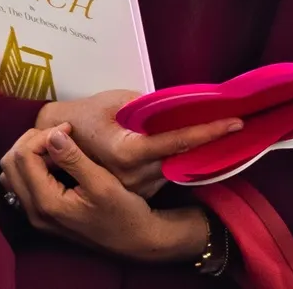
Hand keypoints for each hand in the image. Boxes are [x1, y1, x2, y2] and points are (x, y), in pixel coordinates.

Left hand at [0, 126, 208, 262]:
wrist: (134, 240)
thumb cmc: (123, 212)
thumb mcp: (101, 182)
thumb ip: (73, 158)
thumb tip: (52, 134)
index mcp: (46, 203)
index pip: (24, 156)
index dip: (43, 135)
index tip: (69, 129)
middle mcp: (34, 212)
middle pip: (10, 163)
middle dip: (31, 140)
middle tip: (60, 134)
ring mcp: (36, 215)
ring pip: (12, 173)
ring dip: (30, 152)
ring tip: (57, 146)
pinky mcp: (43, 213)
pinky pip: (22, 183)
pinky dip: (33, 165)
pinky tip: (57, 161)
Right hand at [36, 91, 241, 197]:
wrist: (55, 141)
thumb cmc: (85, 114)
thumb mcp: (115, 100)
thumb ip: (144, 104)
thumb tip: (172, 104)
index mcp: (129, 152)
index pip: (177, 142)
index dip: (207, 131)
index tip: (234, 121)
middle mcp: (134, 176)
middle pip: (182, 159)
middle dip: (208, 142)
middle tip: (237, 124)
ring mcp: (135, 187)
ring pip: (174, 168)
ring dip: (193, 152)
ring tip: (215, 131)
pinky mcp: (136, 191)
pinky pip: (163, 174)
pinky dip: (174, 160)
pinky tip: (183, 146)